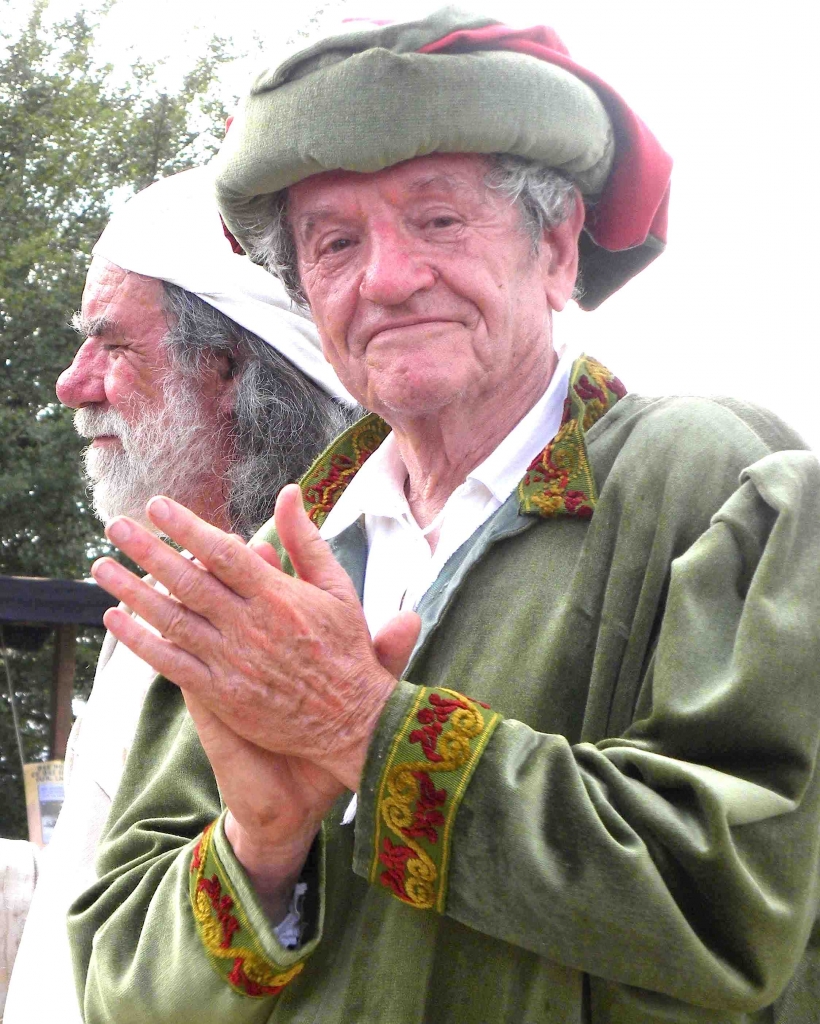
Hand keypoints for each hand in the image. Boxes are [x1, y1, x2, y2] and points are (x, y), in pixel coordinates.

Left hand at [91, 486, 420, 792]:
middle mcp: (250, 626)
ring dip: (132, 590)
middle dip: (147, 549)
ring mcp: (232, 661)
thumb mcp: (338, 588)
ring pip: (171, 619)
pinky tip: (115, 620)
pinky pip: (171, 663)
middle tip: (114, 525)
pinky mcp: (222, 695)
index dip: (186, 526)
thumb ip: (306, 540)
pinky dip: (140, 641)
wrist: (352, 722)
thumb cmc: (346, 651)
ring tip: (101, 567)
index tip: (156, 506)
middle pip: (187, 580)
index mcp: (277, 596)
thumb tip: (288, 492)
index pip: (222, 552)